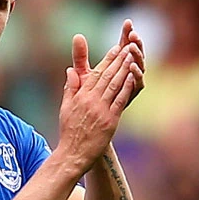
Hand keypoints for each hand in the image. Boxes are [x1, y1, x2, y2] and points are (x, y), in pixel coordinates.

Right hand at [57, 40, 138, 173]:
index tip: (116, 48)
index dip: (108, 60)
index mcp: (80, 96)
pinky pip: (120, 101)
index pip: (96, 73)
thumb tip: (69, 71)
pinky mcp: (110, 121)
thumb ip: (70, 88)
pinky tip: (133, 77)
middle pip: (107, 76)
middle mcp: (91, 100)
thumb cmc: (68, 131)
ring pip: (115, 85)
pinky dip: (127, 88)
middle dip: (119, 60)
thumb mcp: (65, 107)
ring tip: (133, 57)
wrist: (72, 153)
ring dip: (125, 69)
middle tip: (129, 47)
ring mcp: (101, 110)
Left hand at [71, 19, 144, 105]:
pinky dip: (136, 74)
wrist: (91, 120)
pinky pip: (137, 83)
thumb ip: (80, 56)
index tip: (128, 22)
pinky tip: (132, 66)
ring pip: (139, 66)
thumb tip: (77, 36)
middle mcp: (128, 71)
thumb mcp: (83, 73)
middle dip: (134, 42)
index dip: (126, 33)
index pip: (123, 44)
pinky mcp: (133, 94)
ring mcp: (132, 82)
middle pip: (134, 53)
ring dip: (137, 56)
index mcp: (117, 63)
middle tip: (133, 32)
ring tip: (132, 47)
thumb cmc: (87, 96)